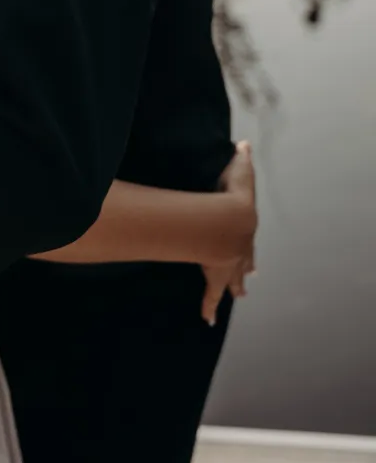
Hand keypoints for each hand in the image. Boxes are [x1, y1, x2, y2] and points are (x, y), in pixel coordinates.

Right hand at [201, 141, 256, 325]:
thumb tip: (244, 144)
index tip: (254, 260)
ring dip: (235, 288)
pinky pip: (211, 294)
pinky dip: (209, 307)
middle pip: (244, 262)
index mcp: (243, 228)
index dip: (248, 248)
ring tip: (238, 296)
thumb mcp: (236, 173)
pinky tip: (208, 318)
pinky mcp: (215, 274)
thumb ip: (240, 158)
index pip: (246, 239)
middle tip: (250, 281)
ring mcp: (229, 264)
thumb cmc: (230, 196)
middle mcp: (240, 249)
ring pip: (233, 280)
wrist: (227, 219)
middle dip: (246, 270)